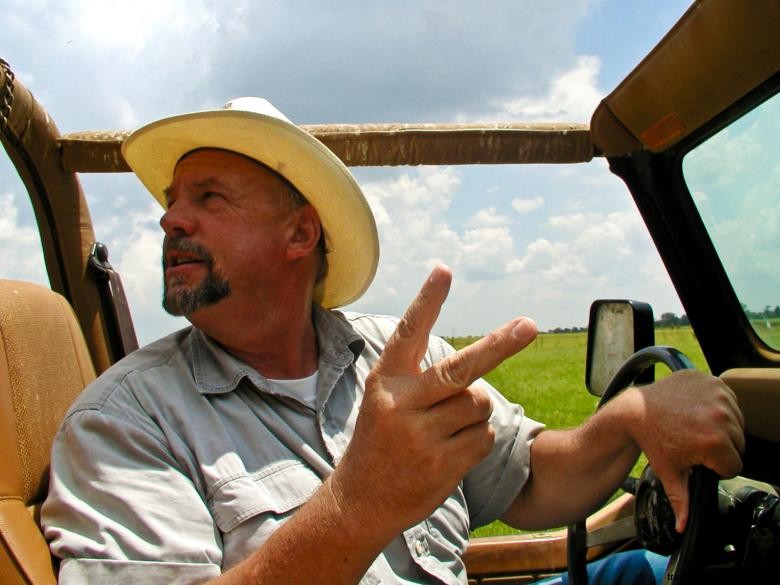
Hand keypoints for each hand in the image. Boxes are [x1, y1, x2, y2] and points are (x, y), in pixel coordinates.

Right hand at [329, 265, 536, 540]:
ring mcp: (422, 436)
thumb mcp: (385, 402)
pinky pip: (485, 437)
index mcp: (386, 381)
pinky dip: (477, 440)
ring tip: (445, 430)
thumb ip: (421, 380)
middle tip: (530, 325)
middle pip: (461, 368)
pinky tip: (449, 452)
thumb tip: (478, 370)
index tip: (444, 269)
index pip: (409, 333)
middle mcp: (402, 404)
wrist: (361, 501)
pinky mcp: (443, 464)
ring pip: (480, 403)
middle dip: (499, 345)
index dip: (428, 300)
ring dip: (474, 413)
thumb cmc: (381, 441)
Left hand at [620, 370, 744, 531]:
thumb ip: (682, 501)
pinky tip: (695, 410)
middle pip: (737, 443)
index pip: (734, 465)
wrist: (635, 409)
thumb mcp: (669, 472)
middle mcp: (720, 418)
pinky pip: (728, 400)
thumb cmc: (652, 439)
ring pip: (736, 422)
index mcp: (713, 443)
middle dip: (719, 446)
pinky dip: (717, 405)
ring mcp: (717, 396)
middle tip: (693, 441)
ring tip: (694, 426)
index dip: (715, 466)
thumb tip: (683, 527)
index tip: (697, 457)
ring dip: (720, 426)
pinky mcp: (711, 381)